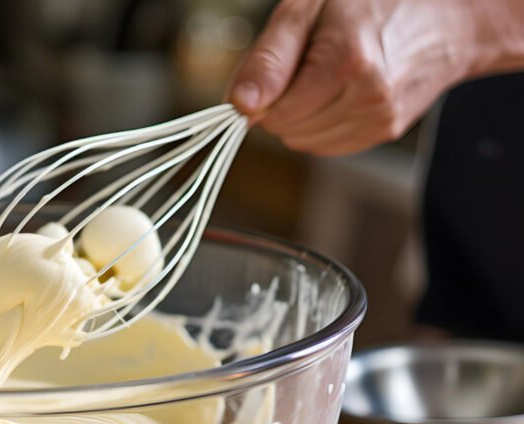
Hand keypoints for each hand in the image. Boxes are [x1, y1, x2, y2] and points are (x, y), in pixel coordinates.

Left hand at [227, 0, 495, 155]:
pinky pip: (326, 144)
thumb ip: (269, 58)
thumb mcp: (309, 8)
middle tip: (310, 61)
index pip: (272, 113)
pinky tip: (341, 90)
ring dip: (302, 114)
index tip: (282, 63)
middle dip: (284, 100)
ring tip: (329, 72)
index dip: (265, 91)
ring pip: (303, 141)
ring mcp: (380, 120)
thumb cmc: (374, 1)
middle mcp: (368, 98)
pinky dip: (322, 122)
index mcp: (346, 63)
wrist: (446, 15)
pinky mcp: (385, 132)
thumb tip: (241, 106)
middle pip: (286, 129)